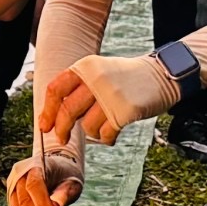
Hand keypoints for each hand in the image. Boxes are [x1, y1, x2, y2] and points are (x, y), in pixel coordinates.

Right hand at [7, 147, 82, 205]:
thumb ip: (63, 196)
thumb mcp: (71, 182)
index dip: (42, 205)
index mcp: (34, 166)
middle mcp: (19, 176)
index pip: (34, 186)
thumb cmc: (66, 174)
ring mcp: (13, 188)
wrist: (57, 167)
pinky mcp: (12, 200)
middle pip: (24, 201)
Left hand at [40, 54, 176, 148]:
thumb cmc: (126, 78)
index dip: (47, 111)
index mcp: (86, 67)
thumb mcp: (99, 71)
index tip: (45, 125)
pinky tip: (112, 133)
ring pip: (87, 126)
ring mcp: (111, 95)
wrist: (162, 75)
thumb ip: (79, 88)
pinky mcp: (125, 111)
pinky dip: (107, 138)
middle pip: (67, 111)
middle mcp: (96, 79)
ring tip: (105, 125)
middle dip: (61, 129)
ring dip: (93, 132)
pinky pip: (105, 134)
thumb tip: (55, 116)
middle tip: (62, 138)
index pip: (56, 90)